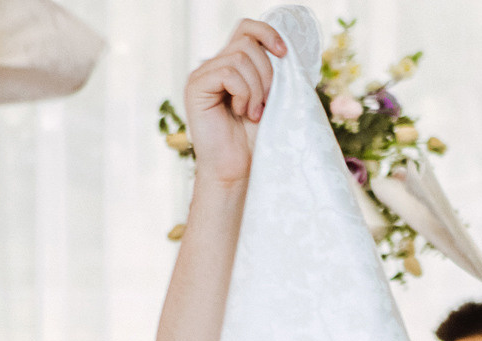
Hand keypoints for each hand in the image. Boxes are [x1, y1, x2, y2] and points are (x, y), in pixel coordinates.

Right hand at [184, 19, 287, 186]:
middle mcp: (214, 65)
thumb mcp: (271, 99)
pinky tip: (241, 112)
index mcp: (232, 65)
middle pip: (247, 42)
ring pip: (240, 57)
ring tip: (254, 113)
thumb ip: (273, 73)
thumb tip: (286, 48)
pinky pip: (228, 72)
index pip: (247, 29)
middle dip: (267, 72)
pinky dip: (243, 93)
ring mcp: (203, 74)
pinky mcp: (196, 87)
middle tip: (267, 103)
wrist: (237, 170)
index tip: (285, 54)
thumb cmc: (255, 139)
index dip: (268, 33)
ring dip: (257, 88)